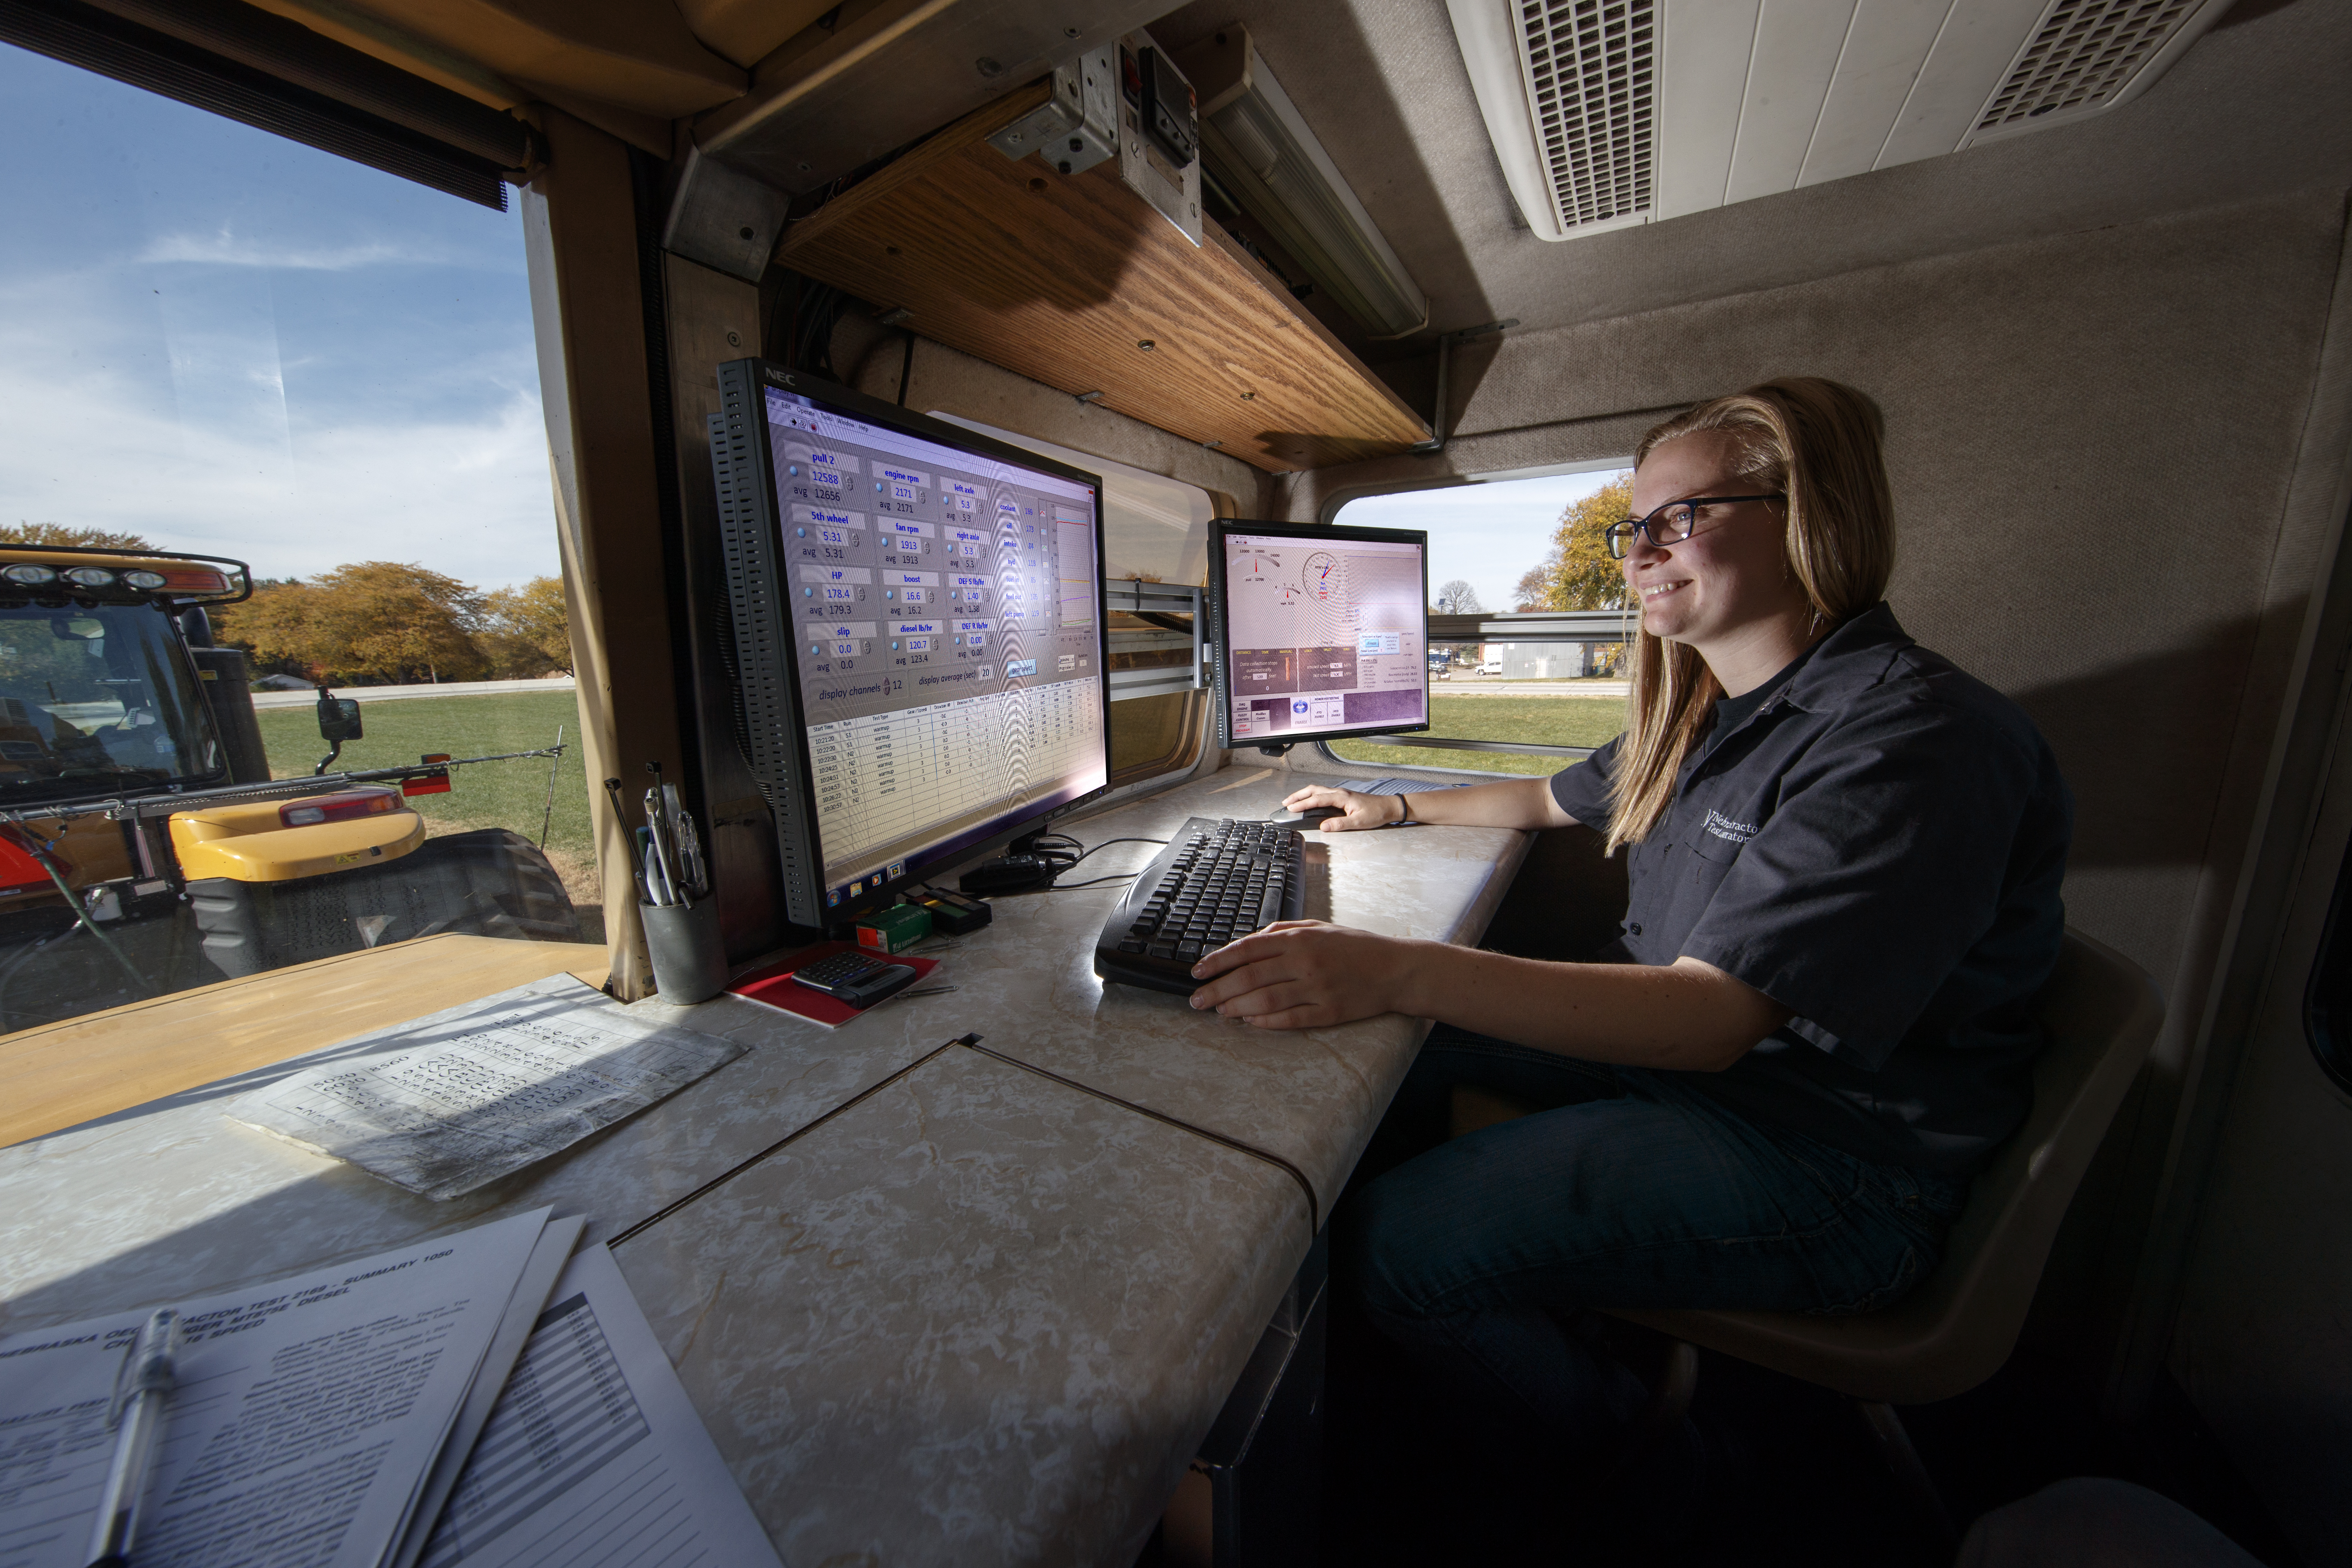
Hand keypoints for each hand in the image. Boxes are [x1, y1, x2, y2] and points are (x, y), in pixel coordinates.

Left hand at [1187, 920, 1414, 1028]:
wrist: (1396, 968)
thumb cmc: (1355, 947)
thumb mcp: (1318, 927)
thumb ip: (1282, 932)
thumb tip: (1248, 941)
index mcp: (1300, 938)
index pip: (1247, 949)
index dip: (1217, 961)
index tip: (1197, 971)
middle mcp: (1305, 962)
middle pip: (1249, 977)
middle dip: (1217, 989)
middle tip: (1197, 999)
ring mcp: (1317, 989)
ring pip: (1265, 1001)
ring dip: (1236, 1007)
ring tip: (1219, 1011)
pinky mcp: (1329, 1013)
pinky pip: (1289, 1019)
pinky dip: (1265, 1022)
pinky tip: (1250, 1022)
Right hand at [1279, 784, 1401, 832]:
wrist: (1388, 807)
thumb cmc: (1376, 813)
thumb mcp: (1359, 822)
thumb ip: (1340, 824)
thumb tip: (1324, 827)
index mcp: (1342, 797)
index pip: (1317, 799)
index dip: (1303, 804)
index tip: (1291, 808)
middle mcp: (1339, 792)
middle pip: (1313, 790)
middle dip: (1298, 796)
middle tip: (1285, 803)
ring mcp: (1340, 793)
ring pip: (1317, 790)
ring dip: (1303, 795)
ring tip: (1292, 801)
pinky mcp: (1342, 796)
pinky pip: (1322, 793)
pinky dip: (1311, 796)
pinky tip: (1308, 801)